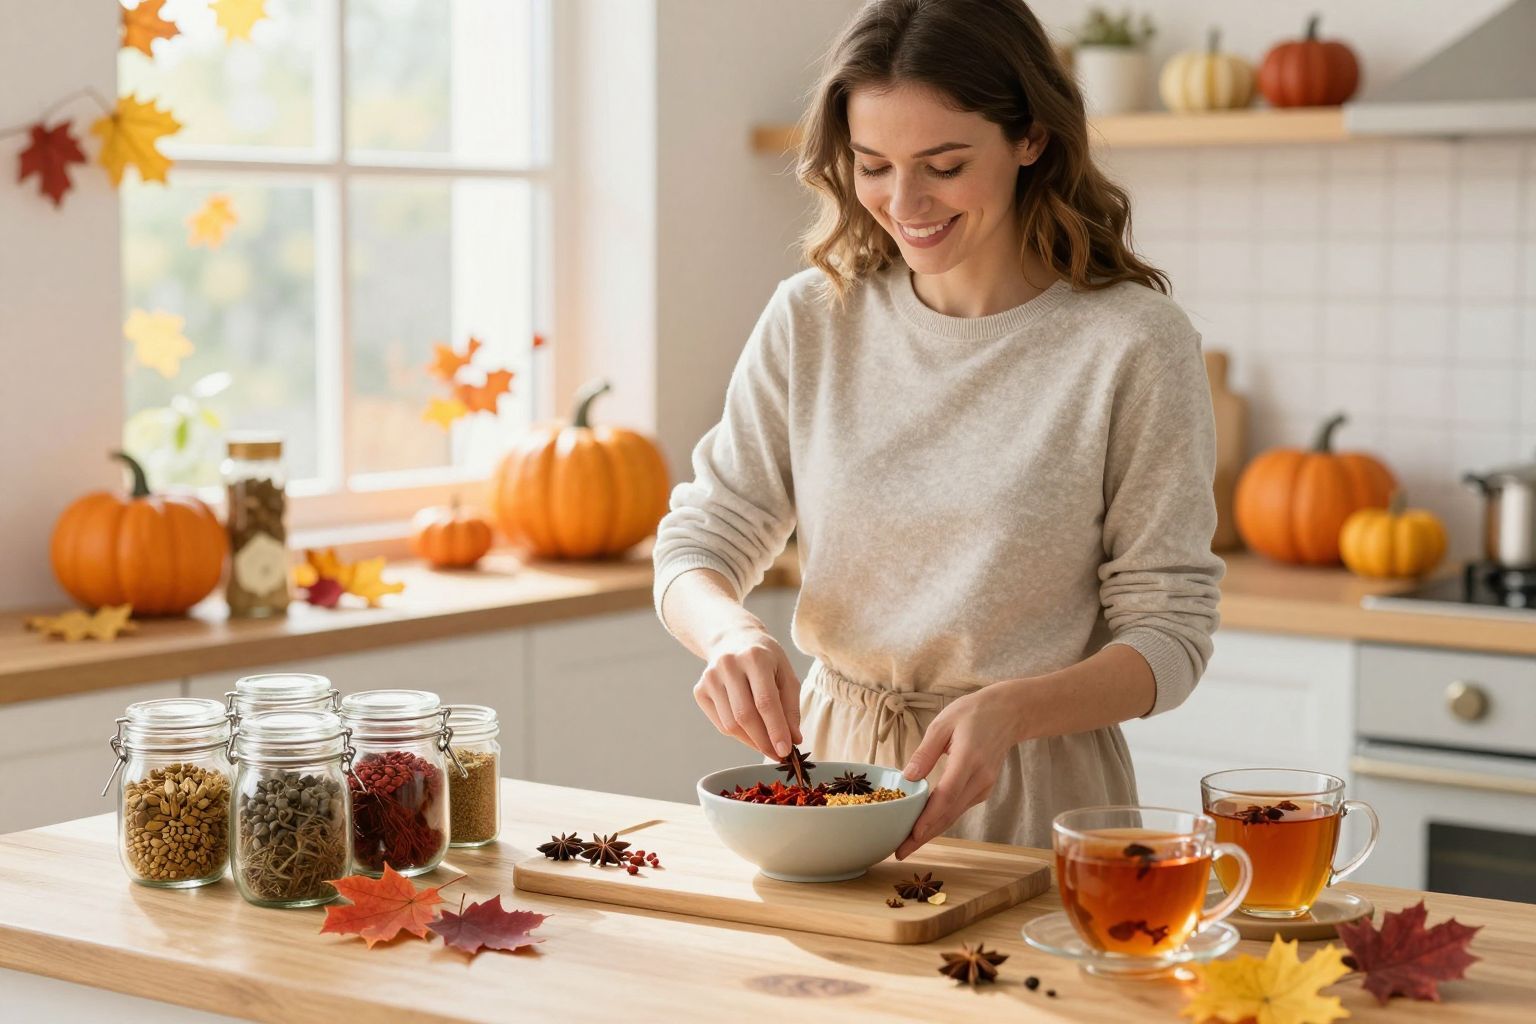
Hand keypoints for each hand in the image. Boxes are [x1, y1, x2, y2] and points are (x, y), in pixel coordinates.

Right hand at [694, 626, 802, 758]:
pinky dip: (739, 735)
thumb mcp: (786, 674)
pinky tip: (751, 732)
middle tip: (778, 755)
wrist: (734, 640)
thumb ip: (791, 707)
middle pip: (745, 715)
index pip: (765, 701)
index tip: (785, 751)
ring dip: (752, 741)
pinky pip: (721, 724)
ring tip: (767, 745)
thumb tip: (793, 739)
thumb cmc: (766, 660)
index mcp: (754, 657)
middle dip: (763, 741)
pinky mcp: (699, 690)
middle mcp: (728, 665)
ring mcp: (710, 677)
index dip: (776, 729)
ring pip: (731, 724)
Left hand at [894, 683, 1023, 859]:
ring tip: (907, 845)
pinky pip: (959, 808)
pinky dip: (942, 820)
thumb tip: (907, 778)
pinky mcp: (983, 789)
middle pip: (949, 813)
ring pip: (954, 815)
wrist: (1008, 714)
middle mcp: (979, 778)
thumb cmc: (973, 714)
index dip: (929, 818)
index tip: (911, 835)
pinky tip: (924, 827)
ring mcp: (984, 786)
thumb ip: (925, 752)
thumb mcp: (943, 724)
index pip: (947, 795)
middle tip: (900, 851)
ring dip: (932, 832)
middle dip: (924, 835)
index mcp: (968, 758)